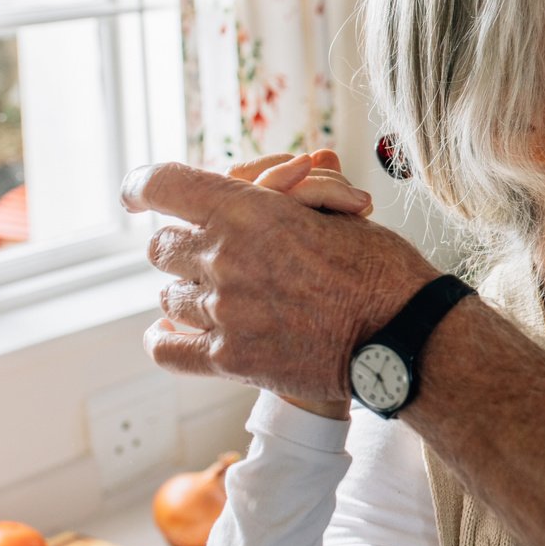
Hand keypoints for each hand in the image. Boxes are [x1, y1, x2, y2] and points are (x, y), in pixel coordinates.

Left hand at [121, 160, 438, 404]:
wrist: (406, 333)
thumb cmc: (381, 268)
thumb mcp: (336, 213)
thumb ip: (283, 202)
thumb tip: (256, 189)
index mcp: (248, 210)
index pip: (162, 185)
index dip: (143, 186)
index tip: (138, 195)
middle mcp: (224, 259)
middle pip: (162, 247)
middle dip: (185, 244)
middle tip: (217, 252)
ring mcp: (223, 313)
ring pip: (169, 296)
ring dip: (190, 292)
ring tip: (227, 296)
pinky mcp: (231, 360)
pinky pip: (168, 348)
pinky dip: (168, 338)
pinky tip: (179, 331)